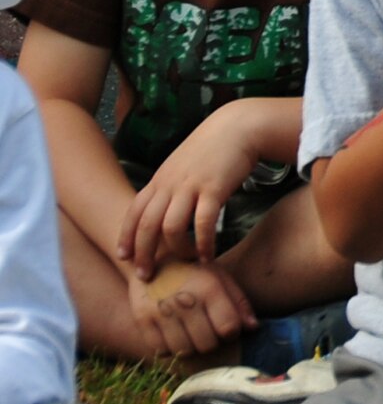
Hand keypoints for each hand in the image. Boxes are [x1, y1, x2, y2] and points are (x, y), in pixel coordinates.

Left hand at [117, 105, 259, 275]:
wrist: (237, 127)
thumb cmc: (212, 148)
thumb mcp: (182, 165)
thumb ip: (169, 185)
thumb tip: (162, 209)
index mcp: (160, 179)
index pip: (133, 212)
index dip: (126, 237)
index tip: (123, 257)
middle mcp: (170, 184)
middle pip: (147, 225)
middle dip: (143, 253)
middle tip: (146, 275)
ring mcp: (191, 187)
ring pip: (171, 227)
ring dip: (177, 251)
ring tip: (185, 264)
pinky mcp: (214, 189)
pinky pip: (203, 223)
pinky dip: (203, 243)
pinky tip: (208, 255)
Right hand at [128, 258, 255, 358]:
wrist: (153, 257)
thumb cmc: (195, 271)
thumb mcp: (221, 278)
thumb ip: (239, 302)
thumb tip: (253, 328)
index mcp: (209, 288)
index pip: (228, 328)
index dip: (232, 333)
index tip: (227, 328)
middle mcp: (185, 300)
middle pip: (207, 344)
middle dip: (213, 342)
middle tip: (209, 332)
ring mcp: (161, 311)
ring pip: (184, 351)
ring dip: (192, 348)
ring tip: (192, 334)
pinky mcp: (142, 319)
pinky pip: (161, 350)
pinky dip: (170, 349)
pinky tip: (174, 335)